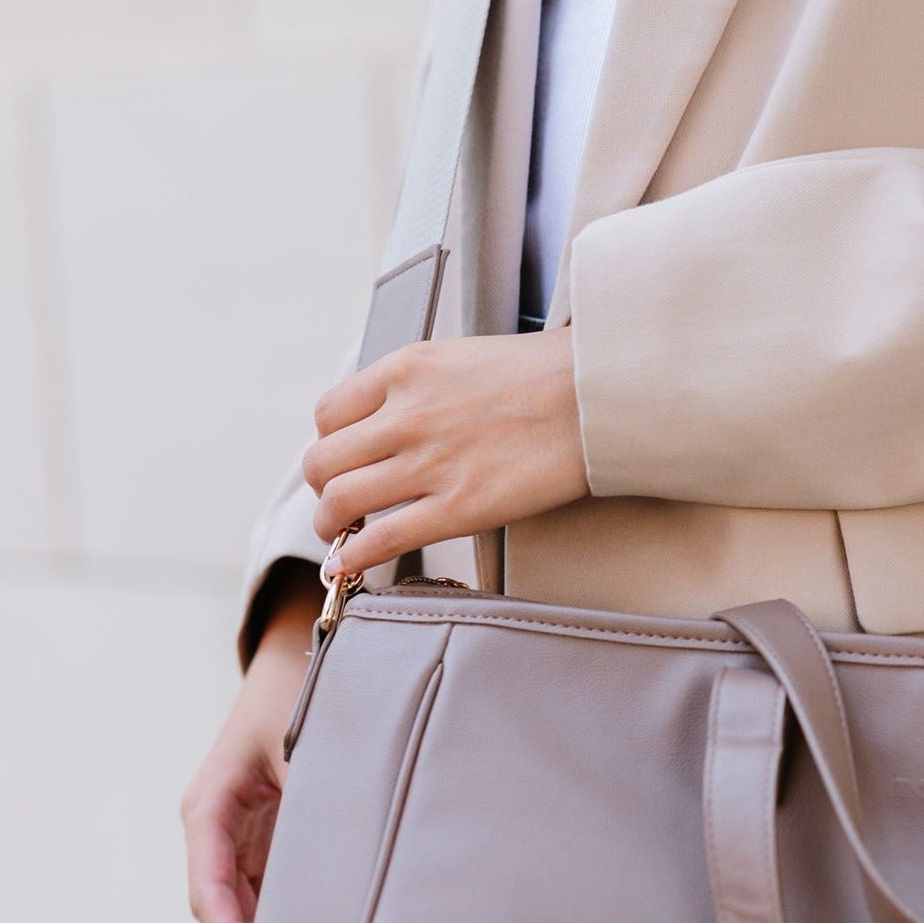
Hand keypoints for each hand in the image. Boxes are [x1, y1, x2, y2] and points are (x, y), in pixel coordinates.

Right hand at [181, 583, 319, 922]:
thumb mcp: (306, 743)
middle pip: (227, 906)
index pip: (210, 887)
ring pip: (249, 903)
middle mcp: (215, 826)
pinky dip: (292, 912)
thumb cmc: (299, 692)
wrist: (300, 654)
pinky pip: (271, 887)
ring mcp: (238, 834)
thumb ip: (315, 799)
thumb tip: (340, 860)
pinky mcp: (265, 835)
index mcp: (209, 806)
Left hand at [301, 329, 588, 578]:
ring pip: (339, 502)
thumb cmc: (549, 374)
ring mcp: (429, 463)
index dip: (330, 444)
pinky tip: (346, 566)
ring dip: (331, 525)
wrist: (600, 396)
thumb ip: (423, 384)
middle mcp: (406, 415)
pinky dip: (351, 557)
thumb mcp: (465, 356)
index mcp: (406, 371)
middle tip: (343, 500)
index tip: (346, 460)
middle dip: (325, 487)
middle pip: (322, 462)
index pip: (329, 414)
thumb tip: (399, 417)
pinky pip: (380, 539)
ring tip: (344, 533)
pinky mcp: (457, 508)